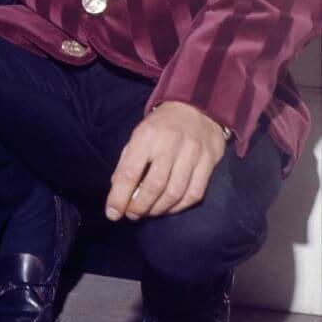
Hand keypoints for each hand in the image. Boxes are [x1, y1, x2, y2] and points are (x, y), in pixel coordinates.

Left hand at [106, 102, 227, 220]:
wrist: (196, 106)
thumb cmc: (161, 125)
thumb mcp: (138, 135)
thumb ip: (128, 161)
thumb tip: (118, 190)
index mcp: (146, 136)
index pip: (130, 172)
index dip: (120, 196)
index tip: (112, 213)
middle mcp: (169, 144)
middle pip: (154, 186)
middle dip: (140, 206)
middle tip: (131, 215)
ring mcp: (192, 153)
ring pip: (175, 193)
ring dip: (159, 209)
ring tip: (148, 213)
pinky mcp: (209, 162)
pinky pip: (194, 193)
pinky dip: (179, 207)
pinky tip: (168, 208)